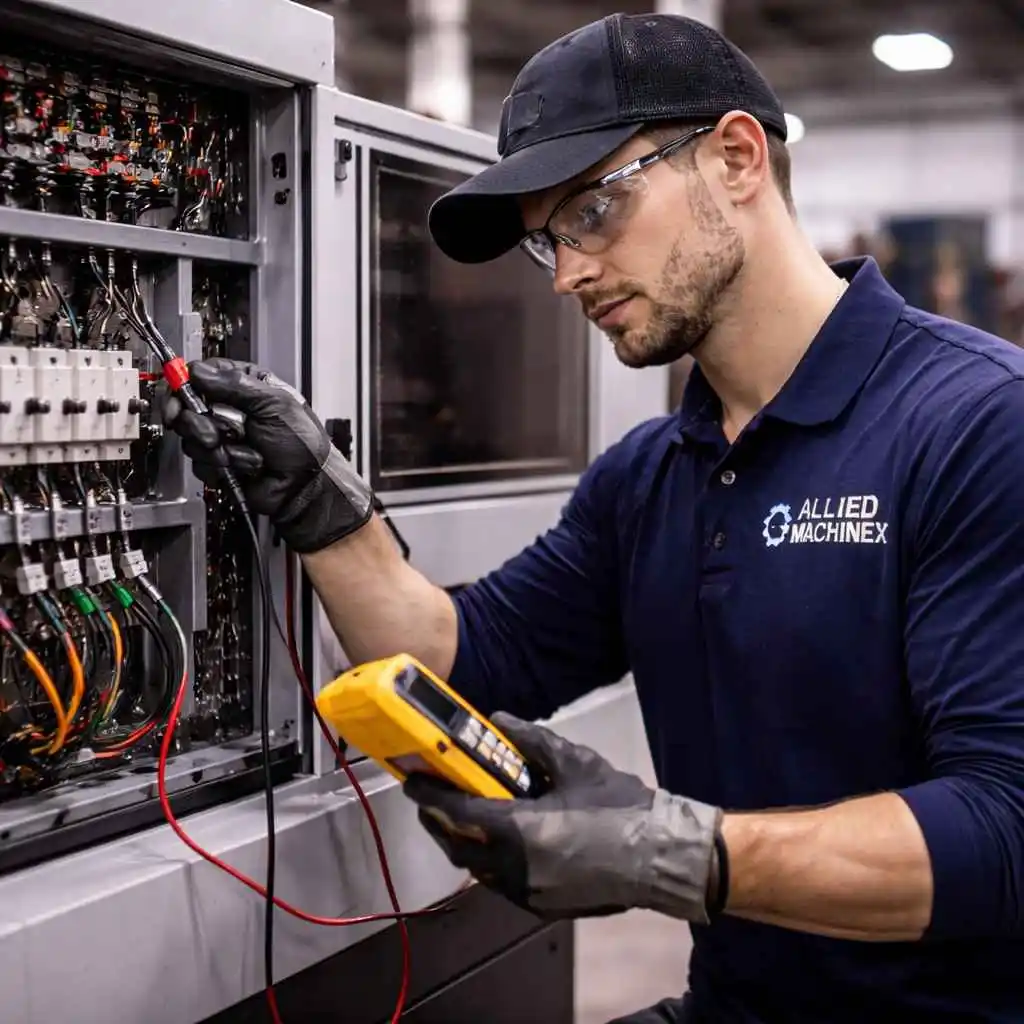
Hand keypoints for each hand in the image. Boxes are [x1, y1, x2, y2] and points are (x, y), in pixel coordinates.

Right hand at [161, 358, 372, 552]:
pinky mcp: (218, 461)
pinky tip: (246, 465)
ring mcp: (222, 436)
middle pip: (187, 406)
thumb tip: (199, 372)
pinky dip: (224, 466)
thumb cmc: (302, 444)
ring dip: (219, 448)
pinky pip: (200, 462)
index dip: (185, 385)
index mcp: (245, 386)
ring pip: (191, 437)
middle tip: (214, 434)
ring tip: (245, 451)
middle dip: (199, 423)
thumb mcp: (274, 404)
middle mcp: (229, 409)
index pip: (201, 375)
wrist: (304, 487)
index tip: (179, 397)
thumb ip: (236, 384)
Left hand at [403, 712, 722, 922]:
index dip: (430, 796)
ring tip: (461, 815)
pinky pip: (500, 882)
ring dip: (462, 842)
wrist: (661, 855)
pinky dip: (488, 859)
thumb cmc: (620, 805)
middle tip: (431, 797)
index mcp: (522, 830)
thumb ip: (531, 741)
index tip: (411, 781)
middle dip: (438, 821)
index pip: (458, 813)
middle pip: (458, 847)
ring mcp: (529, 893)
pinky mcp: (543, 906)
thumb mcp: (574, 763)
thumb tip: (498, 720)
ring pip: (477, 869)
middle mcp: (516, 868)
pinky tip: (498, 839)